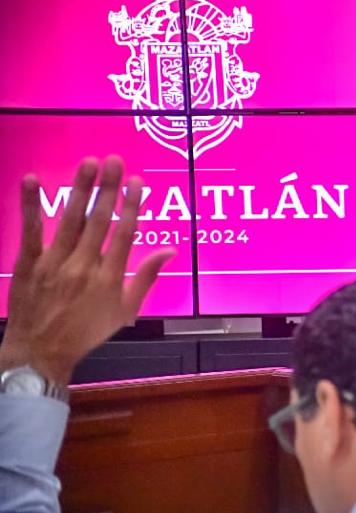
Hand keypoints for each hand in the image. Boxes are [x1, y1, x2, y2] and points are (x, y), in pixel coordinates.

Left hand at [0, 156, 175, 384]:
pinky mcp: (28, 263)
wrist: (40, 352)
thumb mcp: (125, 311)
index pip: (124, 234)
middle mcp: (84, 266)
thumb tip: (170, 251)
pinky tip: (33, 179)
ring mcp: (54, 263)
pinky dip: (31, 204)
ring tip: (89, 163)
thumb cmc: (86, 333)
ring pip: (69, 219)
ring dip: (80, 188)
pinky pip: (30, 230)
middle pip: (99, 220)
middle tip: (114, 160)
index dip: (132, 205)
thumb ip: (146, 277)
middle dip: (108, 188)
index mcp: (110, 278)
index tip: (137, 182)